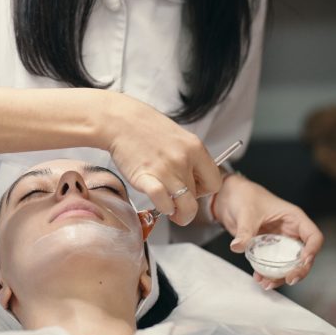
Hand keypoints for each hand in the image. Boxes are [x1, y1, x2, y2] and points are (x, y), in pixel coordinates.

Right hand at [103, 93, 221, 225]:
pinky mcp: (146, 178)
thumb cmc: (145, 127)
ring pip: (185, 206)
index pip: (215, 182)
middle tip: (177, 200)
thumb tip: (193, 178)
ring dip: (178, 213)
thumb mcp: (178, 136)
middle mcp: (183, 160)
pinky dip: (163, 208)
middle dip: (187, 201)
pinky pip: (163, 203)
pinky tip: (157, 202)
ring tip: (170, 209)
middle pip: (198, 196)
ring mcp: (166, 170)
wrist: (120, 121)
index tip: (193, 189)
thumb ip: (189, 156)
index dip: (204, 190)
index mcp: (195, 148)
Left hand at [214, 173, 323, 289]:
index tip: (302, 262)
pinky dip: (269, 273)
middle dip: (298, 270)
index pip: (313, 236)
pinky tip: (259, 278)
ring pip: (289, 264)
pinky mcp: (268, 248)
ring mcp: (279, 241)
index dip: (312, 251)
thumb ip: (244, 231)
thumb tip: (238, 246)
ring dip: (281, 276)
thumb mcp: (246, 212)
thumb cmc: (243, 195)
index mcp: (293, 218)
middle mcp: (290, 231)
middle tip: (287, 279)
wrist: (228, 196)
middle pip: (304, 255)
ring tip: (267, 283)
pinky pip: (273, 264)